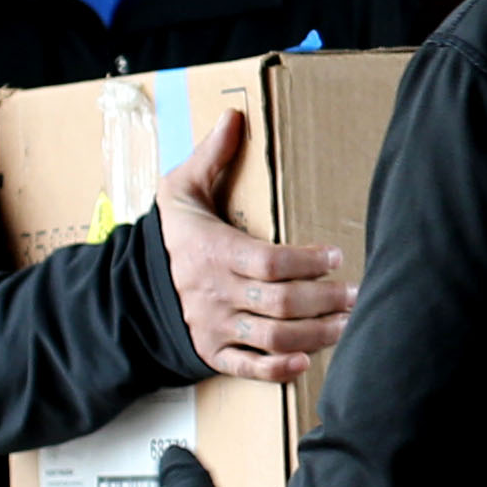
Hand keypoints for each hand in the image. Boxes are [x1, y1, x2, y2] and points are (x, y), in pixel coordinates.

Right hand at [155, 106, 354, 384]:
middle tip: (357, 294)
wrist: (128, 285)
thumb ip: (211, 156)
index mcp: (215, 252)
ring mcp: (213, 327)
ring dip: (314, 335)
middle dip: (324, 301)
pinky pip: (246, 368)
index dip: (306, 262)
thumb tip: (234, 115)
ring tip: (347, 325)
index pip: (269, 262)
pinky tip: (305, 363)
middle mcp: (216, 294)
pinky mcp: (212, 352)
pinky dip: (276, 370)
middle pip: (279, 303)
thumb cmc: (170, 235)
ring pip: (271, 337)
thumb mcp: (182, 189)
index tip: (336, 256)